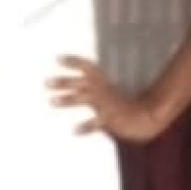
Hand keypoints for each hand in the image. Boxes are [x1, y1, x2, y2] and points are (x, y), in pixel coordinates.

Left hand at [46, 56, 164, 142]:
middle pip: (81, 83)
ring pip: (85, 99)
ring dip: (68, 99)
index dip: (74, 62)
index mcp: (103, 83)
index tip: (58, 59)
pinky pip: (97, 123)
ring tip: (51, 101)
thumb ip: (91, 88)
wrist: (145, 118)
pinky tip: (75, 130)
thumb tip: (75, 86)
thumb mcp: (107, 93)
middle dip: (64, 82)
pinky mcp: (111, 120)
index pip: (88, 67)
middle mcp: (103, 91)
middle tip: (46, 82)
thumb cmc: (123, 106)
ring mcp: (107, 105)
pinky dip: (86, 127)